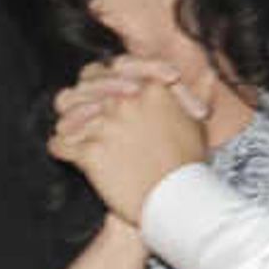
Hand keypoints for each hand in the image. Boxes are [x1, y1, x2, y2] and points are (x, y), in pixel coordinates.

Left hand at [49, 62, 209, 225]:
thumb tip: (209, 75)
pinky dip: (61, 150)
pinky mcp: (90, 151)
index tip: (99, 96)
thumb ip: (190, 95)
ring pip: (66, 116)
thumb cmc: (189, 163)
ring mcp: (105, 124)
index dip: (98, 82)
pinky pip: (59, 144)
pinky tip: (68, 155)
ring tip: (72, 137)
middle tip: (77, 117)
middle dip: (76, 102)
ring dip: (67, 127)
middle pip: (80, 89)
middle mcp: (124, 100)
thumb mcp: (195, 122)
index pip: (106, 69)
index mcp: (149, 87)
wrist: (177, 198)